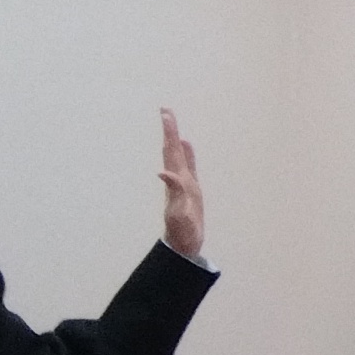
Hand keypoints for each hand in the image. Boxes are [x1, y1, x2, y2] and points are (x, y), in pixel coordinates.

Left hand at [157, 109, 204, 260]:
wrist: (183, 244)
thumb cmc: (181, 230)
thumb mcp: (178, 211)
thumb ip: (174, 191)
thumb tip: (163, 172)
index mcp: (176, 181)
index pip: (171, 151)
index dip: (169, 132)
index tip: (165, 114)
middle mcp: (178, 178)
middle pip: (172, 149)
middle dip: (170, 129)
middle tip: (166, 110)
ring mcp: (184, 183)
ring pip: (178, 155)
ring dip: (175, 138)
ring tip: (172, 123)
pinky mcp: (191, 189)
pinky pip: (189, 165)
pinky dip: (188, 153)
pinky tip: (186, 145)